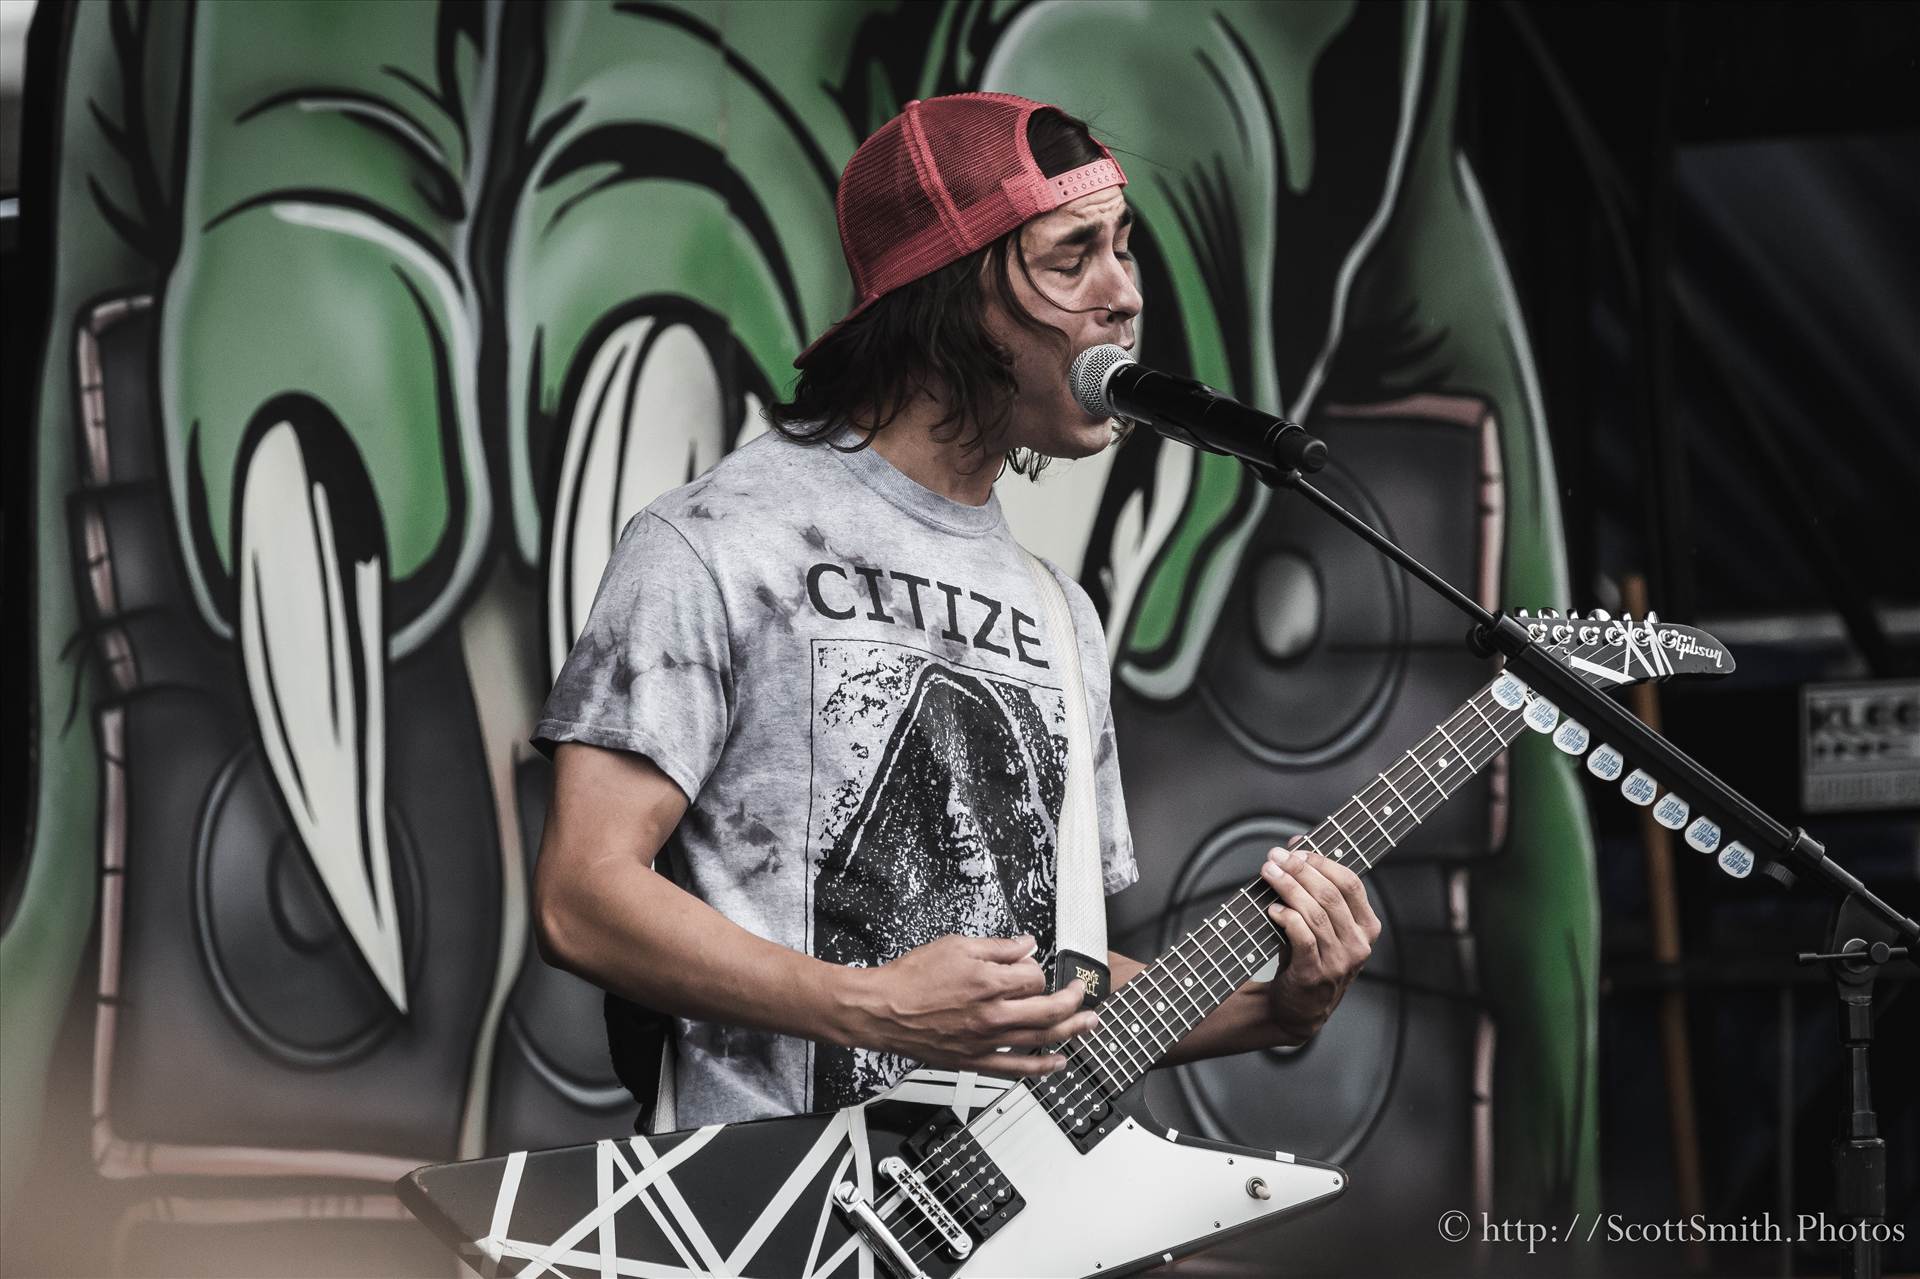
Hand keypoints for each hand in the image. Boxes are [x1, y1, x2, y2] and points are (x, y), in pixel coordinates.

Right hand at [840, 934, 1098, 1075]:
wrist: (881, 1010)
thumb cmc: (911, 978)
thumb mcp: (956, 946)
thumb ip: (997, 947)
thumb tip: (1026, 945)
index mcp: (988, 982)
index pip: (1034, 976)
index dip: (1037, 968)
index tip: (1031, 965)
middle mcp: (992, 1014)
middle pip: (1048, 1010)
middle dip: (1072, 1001)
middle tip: (1083, 995)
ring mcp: (985, 1041)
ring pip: (1040, 1040)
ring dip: (1070, 1032)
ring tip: (1089, 1025)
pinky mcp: (974, 1060)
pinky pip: (1016, 1068)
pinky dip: (1041, 1067)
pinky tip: (1057, 1062)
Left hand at [1260, 839, 1381, 1041]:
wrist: (1297, 1008)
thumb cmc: (1307, 958)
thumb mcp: (1318, 923)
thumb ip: (1311, 887)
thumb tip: (1296, 843)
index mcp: (1366, 927)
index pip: (1351, 884)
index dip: (1323, 862)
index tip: (1297, 849)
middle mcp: (1359, 944)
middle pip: (1330, 895)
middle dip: (1299, 870)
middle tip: (1274, 857)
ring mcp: (1340, 961)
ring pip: (1316, 913)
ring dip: (1288, 888)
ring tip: (1268, 873)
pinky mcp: (1316, 974)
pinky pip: (1304, 938)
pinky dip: (1287, 919)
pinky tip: (1272, 909)